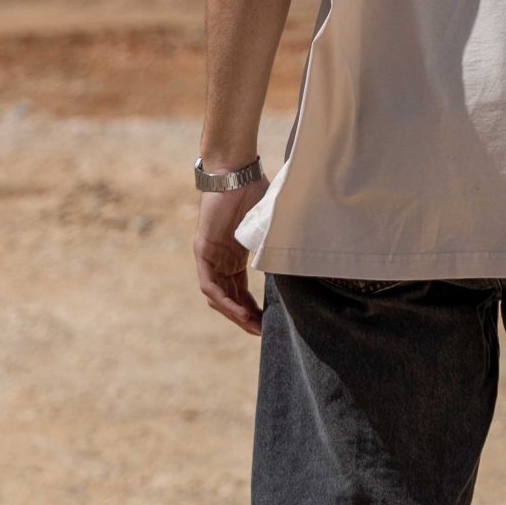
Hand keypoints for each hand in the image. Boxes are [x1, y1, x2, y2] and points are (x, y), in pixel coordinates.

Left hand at [193, 180, 267, 337]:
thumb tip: (302, 262)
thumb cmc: (257, 193)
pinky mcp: (202, 250)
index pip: (239, 292)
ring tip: (252, 326)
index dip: (251, 310)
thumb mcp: (269, 229)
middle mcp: (220, 260)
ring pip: (217, 296)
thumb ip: (275, 247)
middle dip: (244, 318)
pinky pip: (209, 284)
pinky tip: (237, 312)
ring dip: (233, 314)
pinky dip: (223, 300)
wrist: (238, 172)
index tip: (266, 324)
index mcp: (234, 257)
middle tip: (261, 332)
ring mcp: (209, 256)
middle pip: (228, 298)